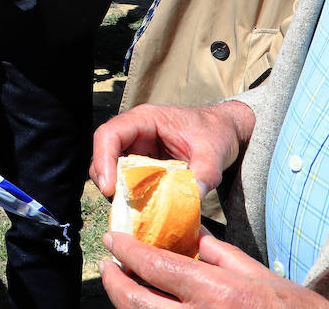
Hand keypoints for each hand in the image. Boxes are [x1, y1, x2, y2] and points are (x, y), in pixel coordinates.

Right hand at [90, 102, 254, 198]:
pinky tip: (142, 208)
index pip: (110, 134)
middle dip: (107, 179)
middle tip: (120, 206)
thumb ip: (205, 175)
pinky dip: (131, 194)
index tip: (110, 188)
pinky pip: (128, 177)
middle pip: (104, 153)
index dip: (103, 160)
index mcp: (145, 119)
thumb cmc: (216, 132)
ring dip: (118, 189)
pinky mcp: (143, 163)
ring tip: (132, 209)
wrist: (225, 131)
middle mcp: (135, 132)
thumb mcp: (214, 153)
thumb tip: (192, 200)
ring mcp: (137, 148)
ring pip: (112, 167)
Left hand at [102, 231, 328, 308]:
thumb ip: (217, 253)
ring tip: (121, 284)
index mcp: (216, 292)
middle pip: (136, 302)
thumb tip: (189, 234)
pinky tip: (146, 305)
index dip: (127, 250)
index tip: (113, 239)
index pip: (155, 266)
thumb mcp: (257, 274)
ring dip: (126, 303)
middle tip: (107, 265)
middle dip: (114, 282)